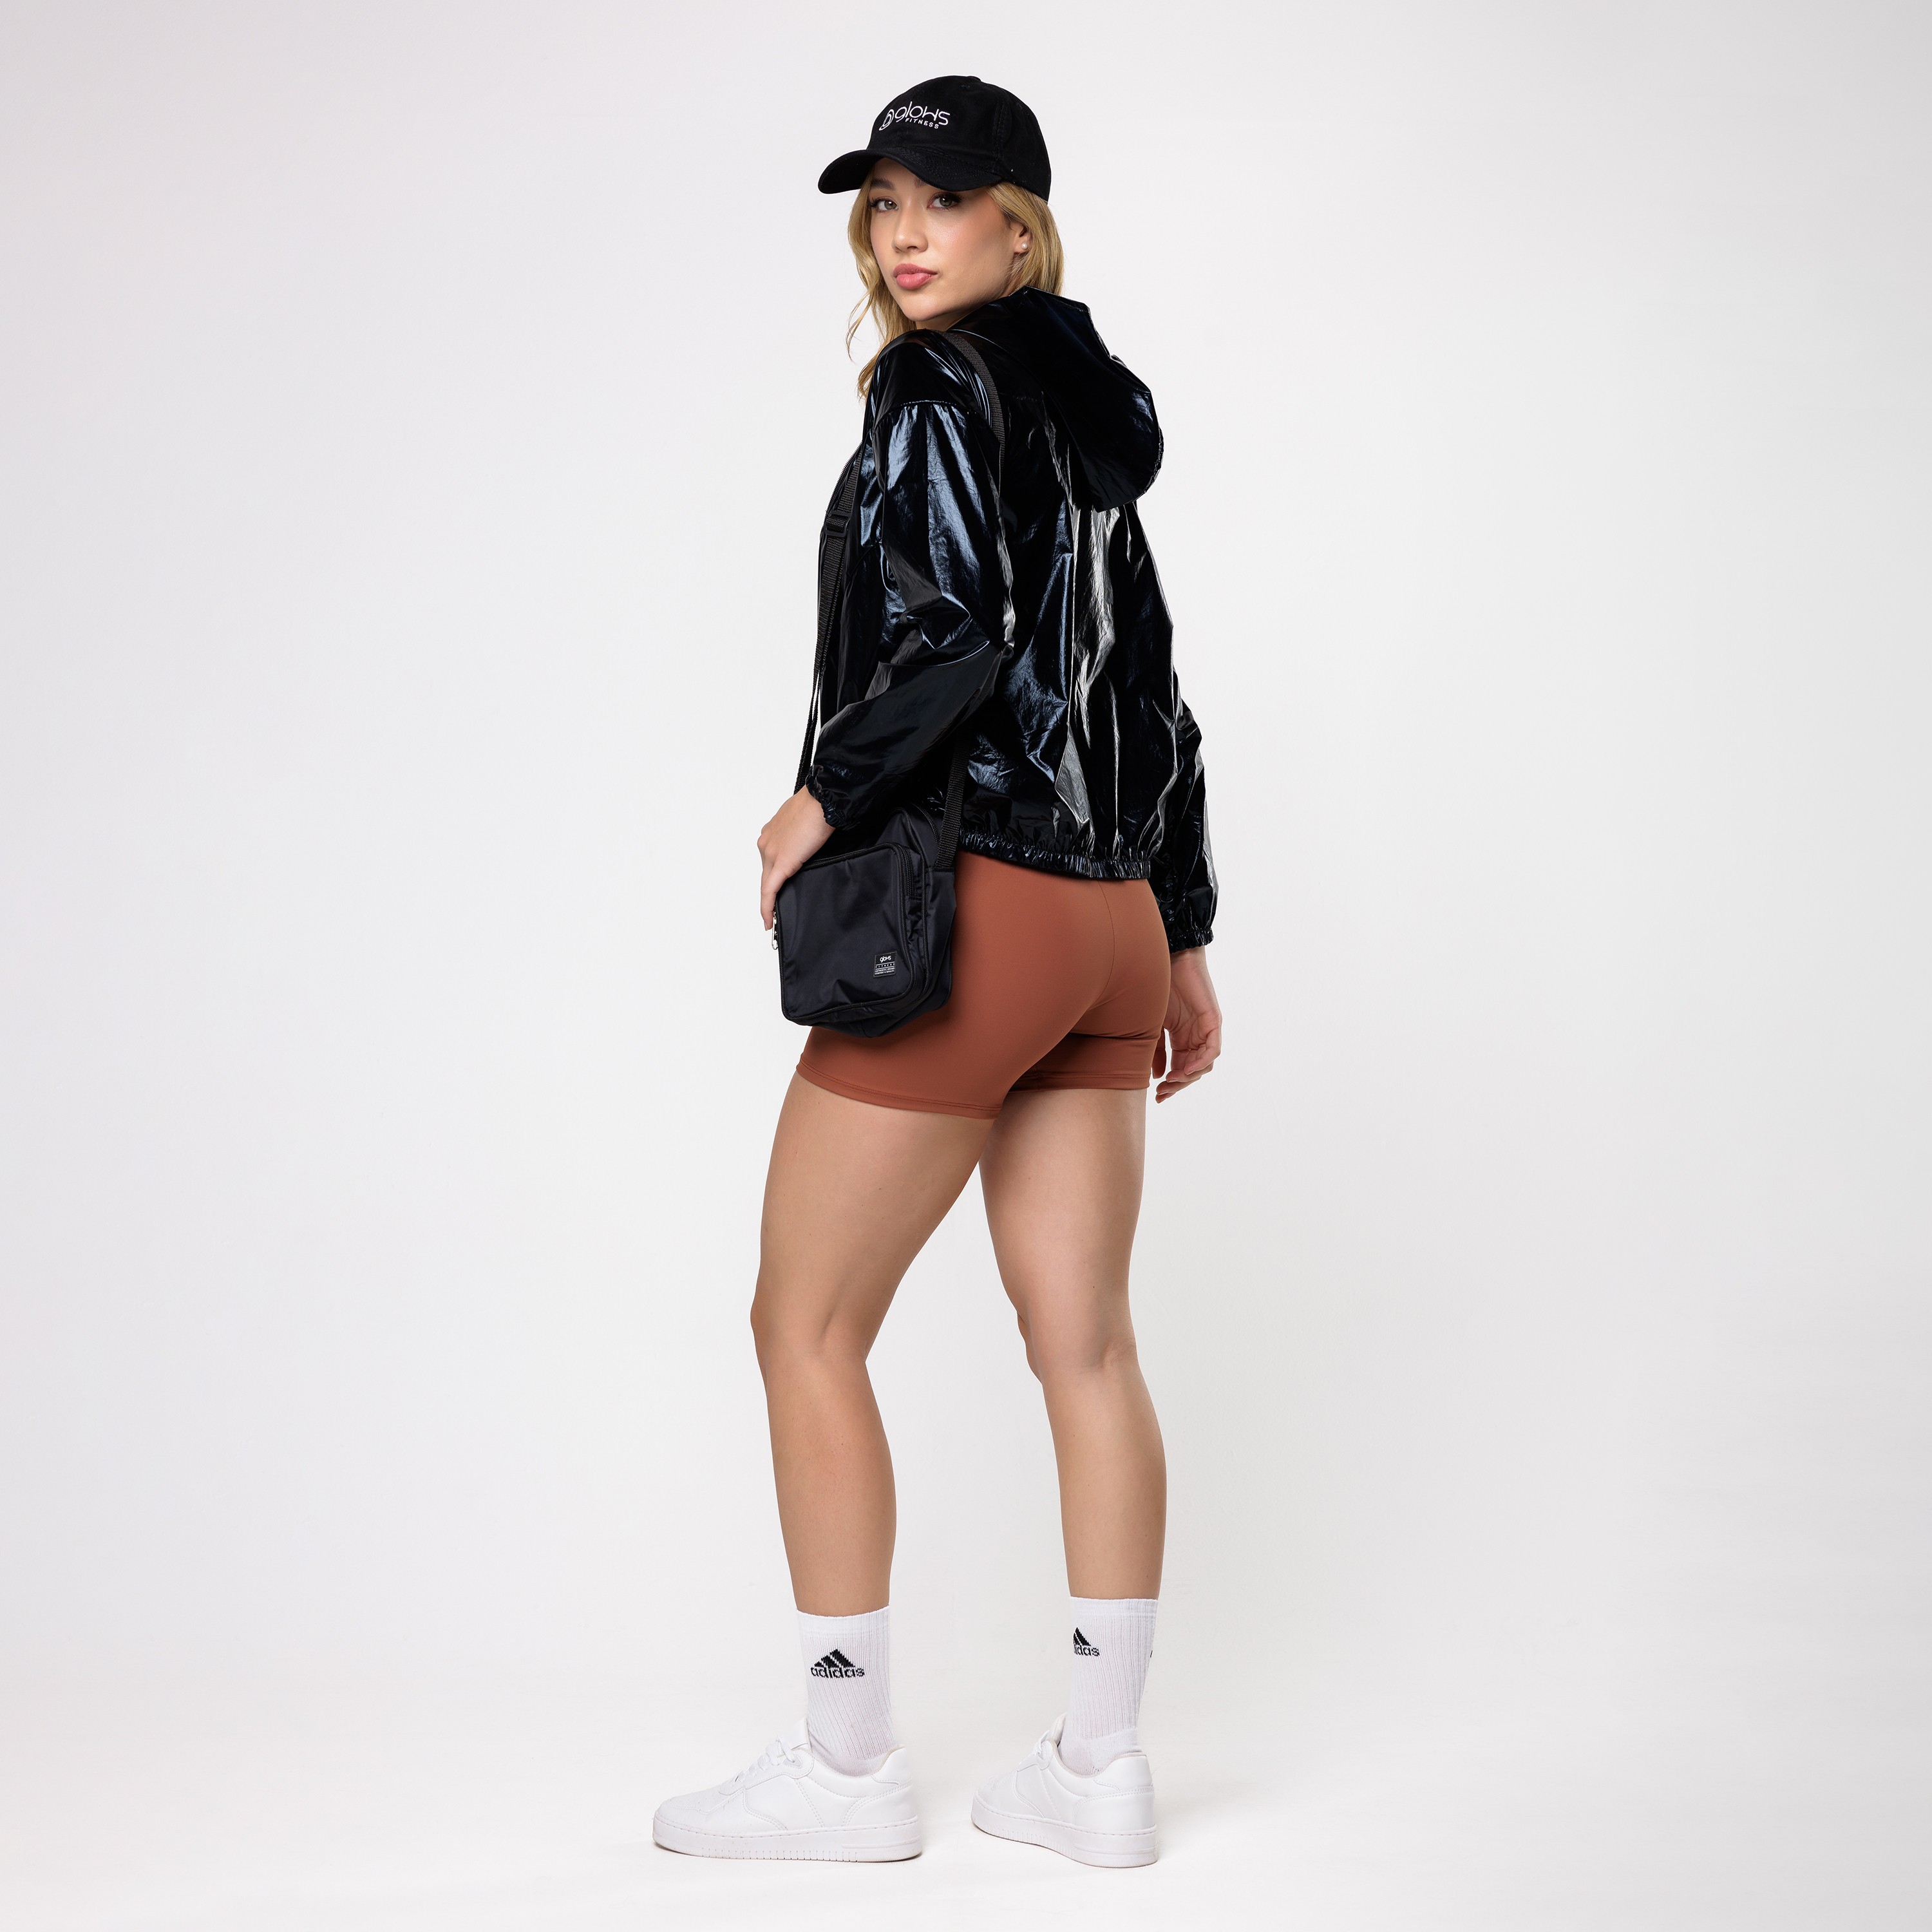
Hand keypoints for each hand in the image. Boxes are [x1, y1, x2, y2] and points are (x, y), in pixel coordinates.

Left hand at [758, 785, 834, 927]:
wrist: (822, 801)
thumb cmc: (819, 806)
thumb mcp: (805, 823)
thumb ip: (800, 837)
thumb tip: (808, 846)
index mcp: (771, 832)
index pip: (769, 859)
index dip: (771, 876)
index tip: (773, 887)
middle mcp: (766, 842)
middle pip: (767, 873)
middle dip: (771, 891)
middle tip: (774, 909)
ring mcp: (770, 853)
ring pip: (767, 883)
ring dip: (770, 900)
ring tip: (774, 917)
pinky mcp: (780, 863)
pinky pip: (769, 891)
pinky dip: (767, 907)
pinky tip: (768, 921)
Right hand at [1155, 946, 1221, 1102]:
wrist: (1167, 961)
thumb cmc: (1158, 988)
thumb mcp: (1153, 1025)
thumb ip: (1156, 1050)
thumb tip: (1157, 1076)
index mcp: (1182, 1038)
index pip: (1180, 1068)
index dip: (1171, 1084)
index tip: (1157, 1096)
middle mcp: (1196, 1037)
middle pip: (1193, 1070)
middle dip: (1178, 1085)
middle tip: (1163, 1093)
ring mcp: (1206, 1030)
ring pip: (1205, 1064)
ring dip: (1188, 1077)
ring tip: (1171, 1081)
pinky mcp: (1213, 1021)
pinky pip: (1212, 1050)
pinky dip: (1200, 1062)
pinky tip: (1185, 1070)